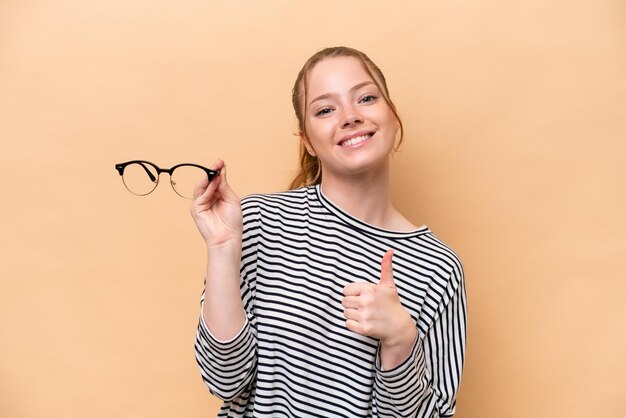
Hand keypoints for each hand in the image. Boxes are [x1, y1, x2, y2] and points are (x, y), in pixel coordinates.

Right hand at [189, 159, 242, 246]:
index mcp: (216, 195)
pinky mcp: (196, 209)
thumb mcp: (231, 199)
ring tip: (216, 170)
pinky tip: (214, 183)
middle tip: (218, 163)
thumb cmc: (232, 221)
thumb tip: (221, 171)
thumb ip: (224, 186)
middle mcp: (207, 198)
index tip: (221, 162)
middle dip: (212, 171)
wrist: (229, 237)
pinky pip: (201, 196)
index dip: (217, 171)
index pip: (215, 180)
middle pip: (207, 181)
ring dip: (209, 178)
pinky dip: (208, 189)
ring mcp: (200, 203)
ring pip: (201, 186)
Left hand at [342, 250, 416, 366]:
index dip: (353, 293)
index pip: (346, 290)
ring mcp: (364, 316)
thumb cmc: (392, 304)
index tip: (363, 297)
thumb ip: (386, 267)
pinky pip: (347, 324)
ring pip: (345, 312)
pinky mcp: (363, 329)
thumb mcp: (389, 285)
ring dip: (353, 314)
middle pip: (344, 301)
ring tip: (365, 314)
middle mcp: (366, 302)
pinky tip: (364, 322)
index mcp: (369, 289)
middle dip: (352, 304)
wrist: (399, 327)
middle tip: (364, 307)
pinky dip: (353, 324)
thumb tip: (390, 250)